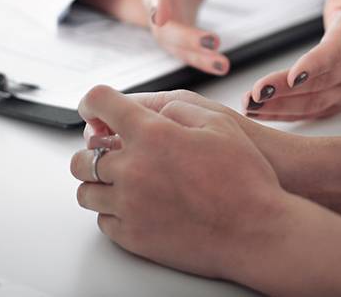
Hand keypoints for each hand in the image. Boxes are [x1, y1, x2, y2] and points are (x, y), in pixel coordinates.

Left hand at [69, 85, 290, 279]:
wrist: (257, 231)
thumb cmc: (245, 178)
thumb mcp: (219, 123)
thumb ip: (176, 110)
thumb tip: (149, 112)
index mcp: (152, 135)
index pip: (100, 104)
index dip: (93, 102)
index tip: (93, 109)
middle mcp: (133, 169)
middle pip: (83, 157)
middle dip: (93, 151)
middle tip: (109, 152)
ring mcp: (130, 206)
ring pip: (87, 192)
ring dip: (99, 183)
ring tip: (121, 182)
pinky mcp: (134, 237)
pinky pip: (104, 221)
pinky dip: (112, 212)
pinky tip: (133, 206)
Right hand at [145, 0, 231, 74]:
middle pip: (156, 4)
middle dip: (162, 11)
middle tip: (165, 17)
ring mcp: (163, 20)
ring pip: (168, 35)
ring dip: (189, 44)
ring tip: (215, 51)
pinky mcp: (174, 40)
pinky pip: (185, 54)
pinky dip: (202, 61)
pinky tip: (222, 66)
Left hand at [241, 0, 340, 120]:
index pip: (334, 54)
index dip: (315, 65)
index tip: (295, 74)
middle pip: (315, 84)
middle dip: (284, 91)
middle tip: (256, 93)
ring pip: (308, 104)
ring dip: (277, 107)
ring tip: (249, 104)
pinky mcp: (331, 106)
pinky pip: (305, 114)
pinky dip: (280, 116)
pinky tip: (257, 114)